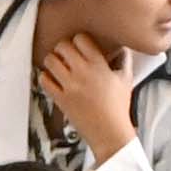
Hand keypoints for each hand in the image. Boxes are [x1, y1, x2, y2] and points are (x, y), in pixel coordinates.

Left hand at [32, 25, 140, 160]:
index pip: (80, 39)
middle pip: (62, 46)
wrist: (109, 131)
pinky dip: (45, 77)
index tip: (80, 46)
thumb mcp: (126, 79)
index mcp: (98, 65)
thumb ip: (125, 60)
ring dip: (52, 60)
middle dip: (63, 48)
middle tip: (66, 54)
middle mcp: (82, 73)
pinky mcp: (60, 99)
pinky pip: (44, 81)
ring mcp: (69, 86)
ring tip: (57, 65)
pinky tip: (52, 78)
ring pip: (50, 61)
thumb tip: (123, 48)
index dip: (79, 40)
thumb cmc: (118, 106)